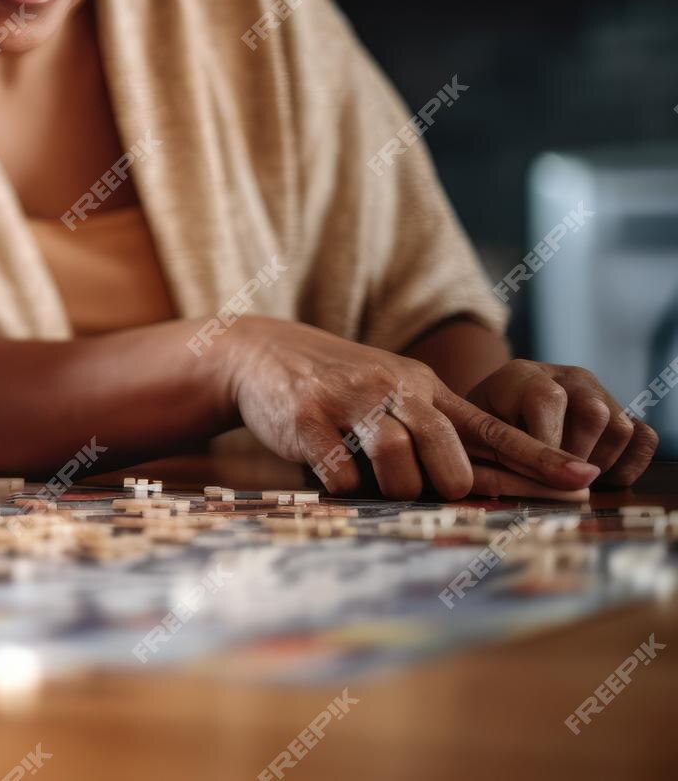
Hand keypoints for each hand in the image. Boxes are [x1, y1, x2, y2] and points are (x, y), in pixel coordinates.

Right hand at [219, 318, 601, 498]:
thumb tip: (479, 485)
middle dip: (440, 489)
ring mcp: (353, 404)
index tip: (583, 480)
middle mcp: (397, 390)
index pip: (496, 427)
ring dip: (389, 490)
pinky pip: (347, 479)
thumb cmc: (336, 385)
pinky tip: (330, 468)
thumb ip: (433, 429)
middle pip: (451, 463)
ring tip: (368, 474)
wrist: (259, 353)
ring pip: (401, 473)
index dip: (540, 458)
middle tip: (416, 483)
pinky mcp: (311, 421)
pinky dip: (343, 488)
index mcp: (426, 386)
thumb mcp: (392, 390)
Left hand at [465, 360, 658, 486]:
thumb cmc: (479, 430)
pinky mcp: (620, 412)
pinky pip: (644, 436)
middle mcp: (567, 377)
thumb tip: (535, 482)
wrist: (495, 414)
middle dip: (576, 457)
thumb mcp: (474, 434)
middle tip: (556, 480)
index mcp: (523, 375)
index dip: (546, 442)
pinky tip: (604, 478)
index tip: (537, 472)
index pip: (548, 400)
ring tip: (572, 478)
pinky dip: (630, 463)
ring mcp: (598, 392)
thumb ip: (498, 451)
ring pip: (620, 427)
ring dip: (601, 463)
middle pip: (593, 413)